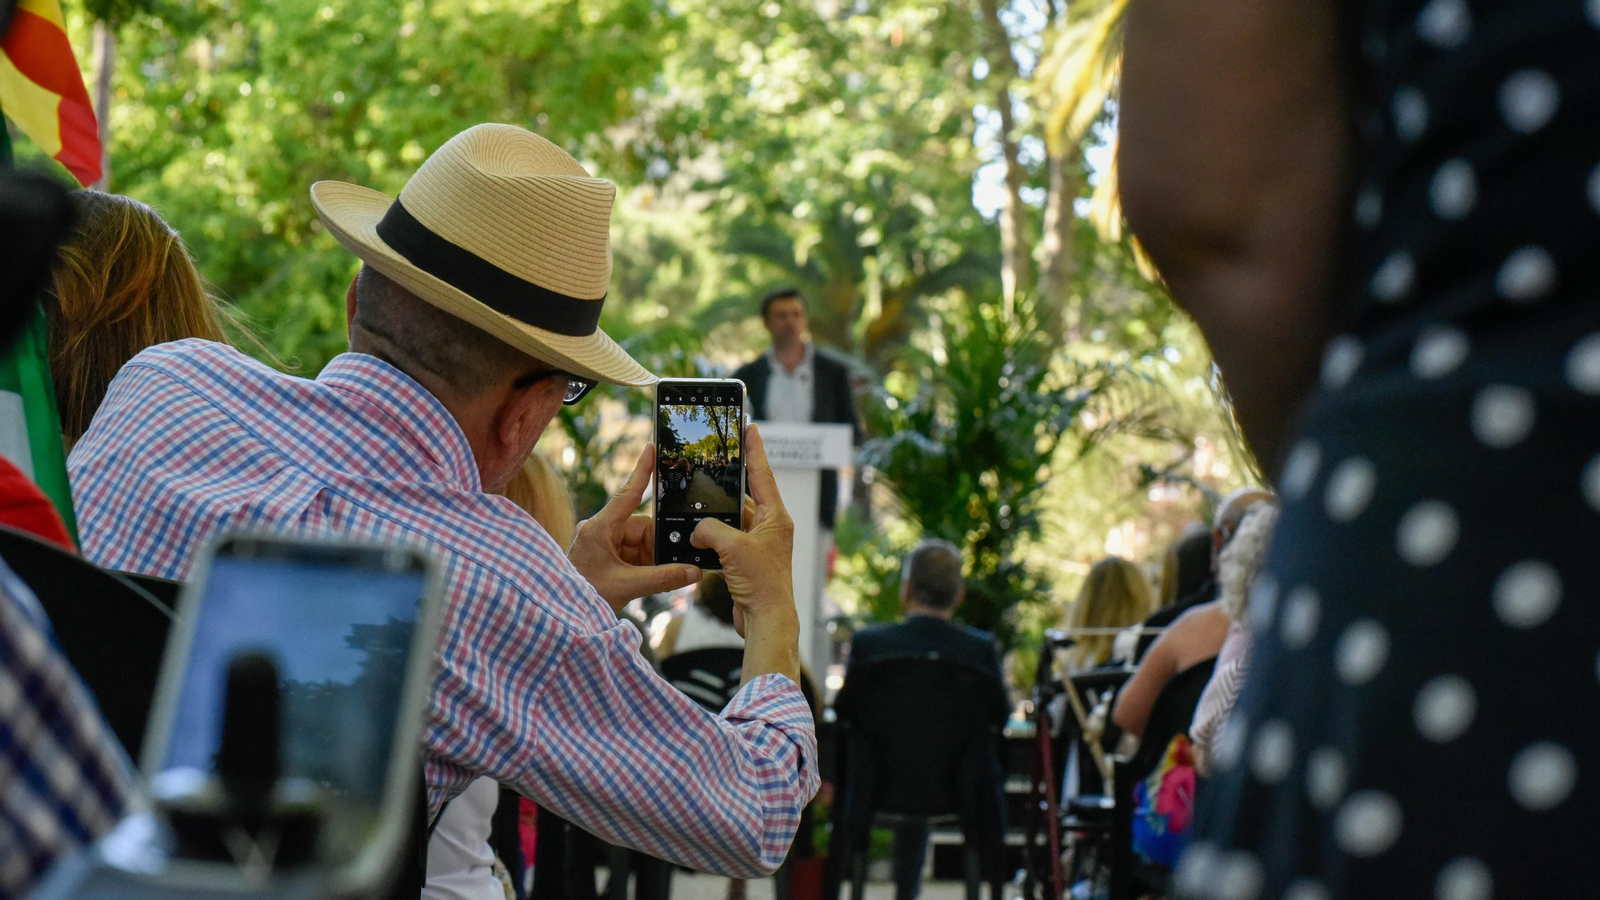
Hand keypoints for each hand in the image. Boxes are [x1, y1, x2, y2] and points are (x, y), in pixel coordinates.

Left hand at [569, 444, 700, 613]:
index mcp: (599, 528)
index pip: (627, 494)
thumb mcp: (627, 586)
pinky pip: (633, 554)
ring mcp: (602, 543)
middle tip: (670, 565)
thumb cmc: (584, 597)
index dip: (641, 471)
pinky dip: (643, 566)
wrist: (562, 615)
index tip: (650, 448)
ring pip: (640, 543)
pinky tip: (644, 580)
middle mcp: (600, 530)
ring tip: (646, 580)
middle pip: (642, 527)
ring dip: (650, 560)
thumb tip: (693, 572)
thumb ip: (663, 578)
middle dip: (656, 547)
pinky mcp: (605, 555)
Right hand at [691, 424, 794, 635]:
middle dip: (727, 487)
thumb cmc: (762, 583)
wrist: (766, 619)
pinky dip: (712, 539)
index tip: (750, 427)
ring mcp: (759, 544)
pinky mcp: (748, 561)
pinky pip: (727, 541)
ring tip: (697, 506)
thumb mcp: (732, 548)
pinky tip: (696, 537)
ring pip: (732, 521)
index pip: (763, 475)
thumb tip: (697, 528)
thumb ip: (710, 529)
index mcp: (775, 517)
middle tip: (713, 464)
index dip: (755, 450)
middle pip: (745, 498)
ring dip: (715, 519)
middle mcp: (770, 527)